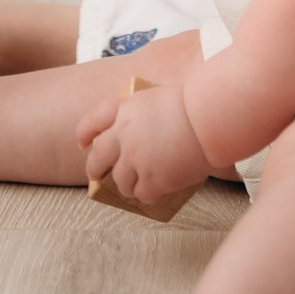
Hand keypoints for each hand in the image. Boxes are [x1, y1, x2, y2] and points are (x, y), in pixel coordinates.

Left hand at [77, 82, 210, 203]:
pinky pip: (141, 195)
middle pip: (97, 158)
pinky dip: (148, 194)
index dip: (85, 134)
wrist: (210, 119)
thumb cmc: (191, 105)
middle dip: (95, 169)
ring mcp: (135, 159)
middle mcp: (123, 136)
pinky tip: (158, 189)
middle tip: (99, 175)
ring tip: (138, 184)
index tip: (84, 144)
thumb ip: (137, 116)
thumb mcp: (155, 98)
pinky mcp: (151, 179)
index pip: (91, 122)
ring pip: (119, 182)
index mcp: (124, 110)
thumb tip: (131, 137)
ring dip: (126, 184)